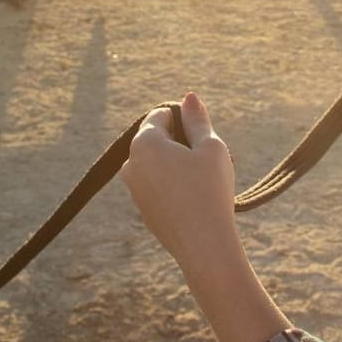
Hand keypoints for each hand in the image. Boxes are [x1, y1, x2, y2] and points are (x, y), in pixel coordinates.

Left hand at [122, 91, 238, 266]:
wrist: (203, 245)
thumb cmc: (209, 190)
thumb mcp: (210, 147)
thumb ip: (198, 119)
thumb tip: (188, 96)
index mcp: (144, 143)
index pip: (163, 115)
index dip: (187, 123)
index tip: (204, 142)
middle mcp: (130, 163)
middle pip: (160, 139)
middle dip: (184, 145)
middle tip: (211, 163)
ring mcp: (133, 188)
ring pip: (160, 163)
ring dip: (181, 165)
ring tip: (207, 182)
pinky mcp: (142, 208)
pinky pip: (159, 185)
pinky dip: (176, 185)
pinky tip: (196, 200)